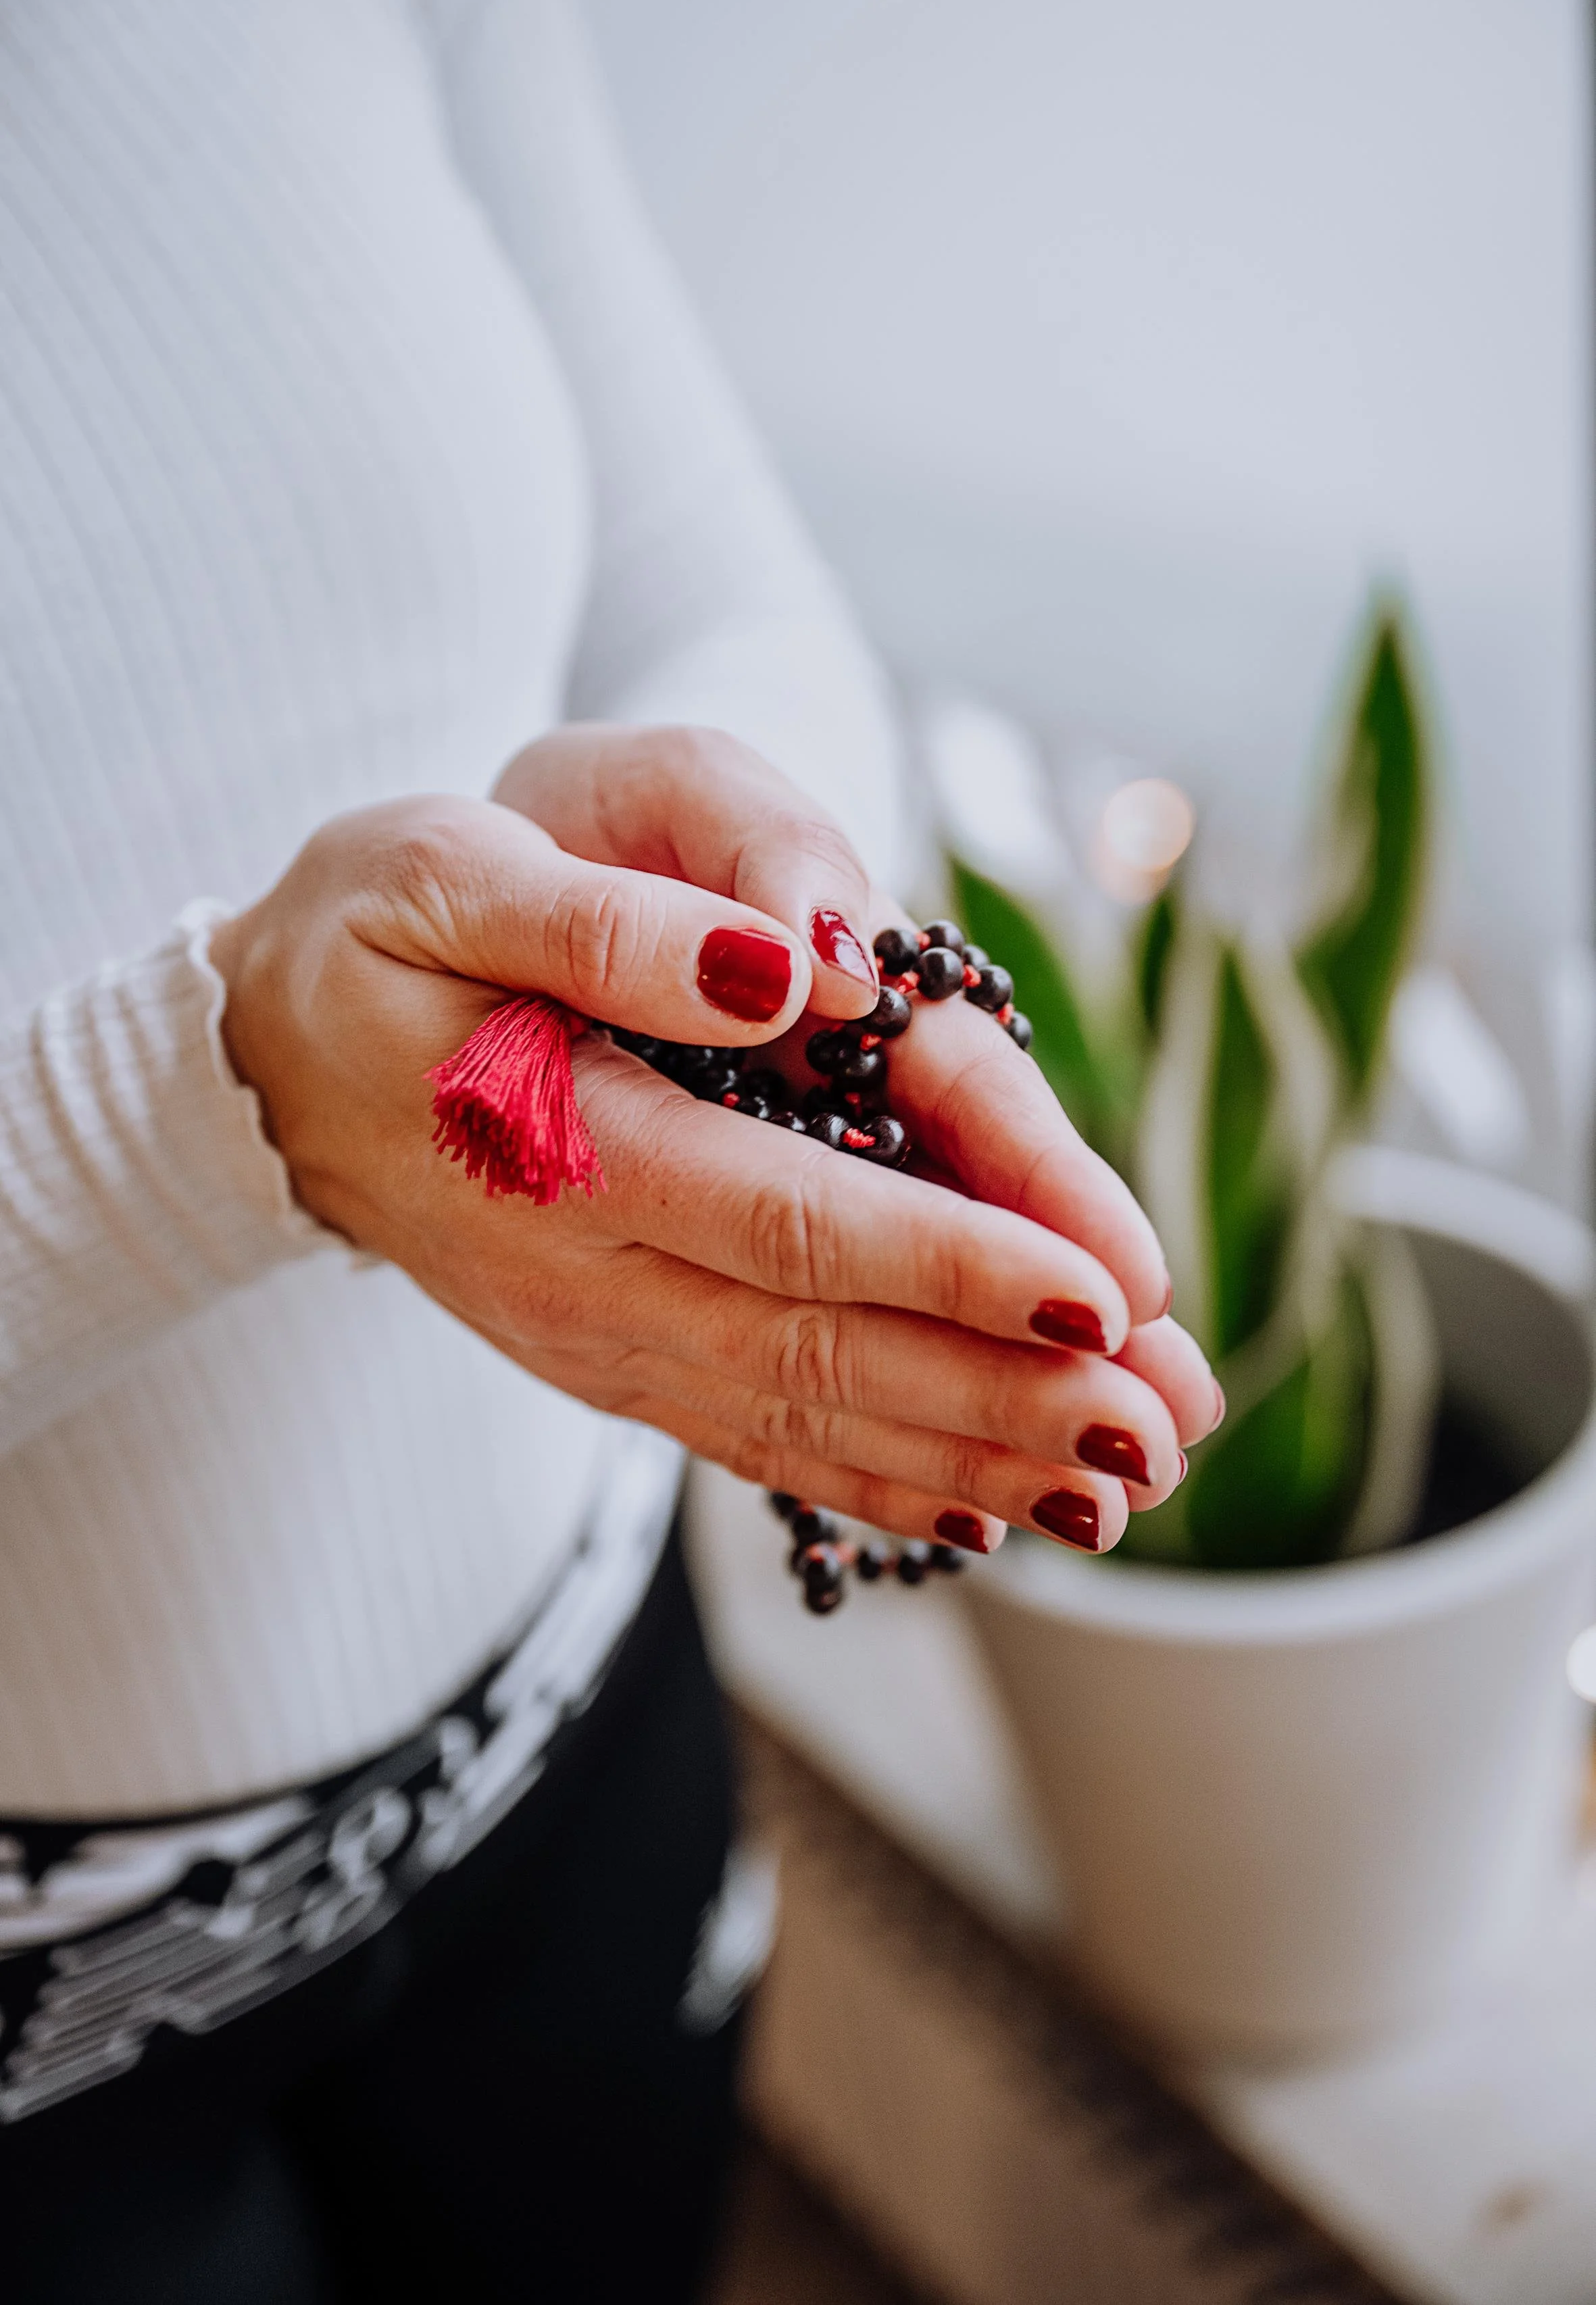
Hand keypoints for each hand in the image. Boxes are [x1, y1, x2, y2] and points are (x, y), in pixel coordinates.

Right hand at [213, 727, 1219, 1554]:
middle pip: (823, 1343)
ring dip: (967, 1454)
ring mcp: (596, 1330)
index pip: (787, 1211)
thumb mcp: (457, 862)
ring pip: (800, 1413)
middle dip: (1004, 1389)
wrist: (265, 1059)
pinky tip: (979, 1516)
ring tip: (1118, 1490)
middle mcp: (587, 1262)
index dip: (950, 1256)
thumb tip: (791, 966)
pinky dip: (869, 1483)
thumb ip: (612, 922)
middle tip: (1162, 1429)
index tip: (1101, 1294)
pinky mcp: (607, 1356)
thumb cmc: (381, 925)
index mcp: (562, 1131)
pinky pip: (749, 1438)